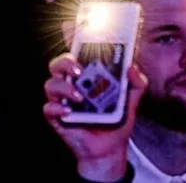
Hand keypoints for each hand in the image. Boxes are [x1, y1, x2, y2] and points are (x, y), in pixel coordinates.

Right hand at [43, 54, 147, 181]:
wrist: (109, 150)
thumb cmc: (117, 120)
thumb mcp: (132, 99)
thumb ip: (137, 82)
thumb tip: (131, 67)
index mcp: (87, 75)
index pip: (76, 52)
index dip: (74, 42)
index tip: (78, 36)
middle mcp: (72, 84)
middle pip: (57, 64)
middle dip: (65, 62)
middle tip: (79, 70)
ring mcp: (63, 101)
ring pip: (51, 84)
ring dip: (63, 87)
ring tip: (79, 96)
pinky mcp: (57, 118)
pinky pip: (48, 109)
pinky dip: (56, 108)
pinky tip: (69, 111)